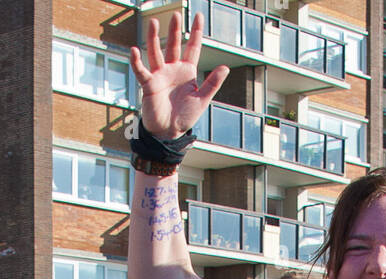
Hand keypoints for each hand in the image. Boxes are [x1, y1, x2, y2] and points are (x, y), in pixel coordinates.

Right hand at [130, 13, 228, 140]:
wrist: (169, 132)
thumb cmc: (185, 116)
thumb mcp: (202, 99)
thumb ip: (212, 83)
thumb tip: (225, 67)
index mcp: (187, 72)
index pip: (192, 47)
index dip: (196, 32)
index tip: (198, 16)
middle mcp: (173, 69)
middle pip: (174, 45)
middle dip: (174, 30)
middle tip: (176, 14)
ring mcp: (160, 75)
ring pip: (156, 52)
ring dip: (154, 38)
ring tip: (154, 22)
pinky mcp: (149, 84)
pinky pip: (141, 70)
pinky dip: (137, 61)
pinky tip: (135, 50)